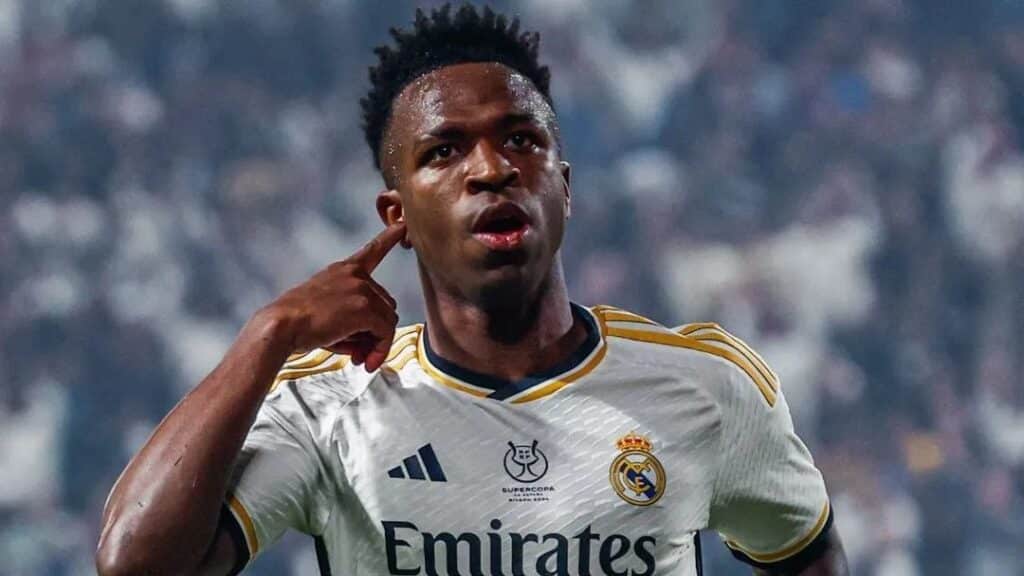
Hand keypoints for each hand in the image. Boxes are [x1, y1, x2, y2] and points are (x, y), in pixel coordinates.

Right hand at [262, 222, 406, 371]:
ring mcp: (361, 289)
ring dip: (378, 343)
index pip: (372, 251)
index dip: (389, 238)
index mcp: (343, 270)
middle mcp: (355, 275)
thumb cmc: (298, 325)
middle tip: (362, 354)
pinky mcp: (365, 307)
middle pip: (386, 306)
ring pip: (388, 322)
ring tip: (360, 359)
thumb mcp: (327, 313)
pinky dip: (379, 350)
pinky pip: (385, 333)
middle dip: (377, 332)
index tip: (403, 225)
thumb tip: (374, 344)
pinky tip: (364, 361)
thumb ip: (354, 321)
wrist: (281, 326)